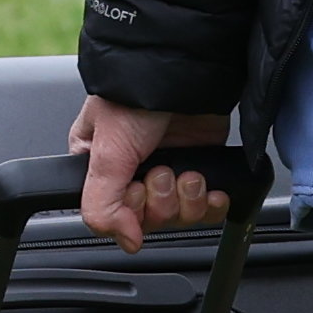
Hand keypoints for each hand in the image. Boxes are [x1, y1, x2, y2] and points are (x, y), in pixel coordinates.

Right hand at [77, 95, 230, 250]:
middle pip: (151, 220)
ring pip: (180, 216)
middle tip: (162, 171)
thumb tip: (126, 241)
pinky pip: (207, 207)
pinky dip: (211, 203)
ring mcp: (170, 170)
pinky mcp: (200, 166)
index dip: (132, 211)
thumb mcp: (107, 152)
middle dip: (162, 200)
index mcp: (101, 168)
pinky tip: (211, 189)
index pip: (114, 216)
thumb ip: (103, 204)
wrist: (185, 72)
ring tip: (187, 172)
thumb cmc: (136, 96)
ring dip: (187, 199)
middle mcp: (134, 172)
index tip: (136, 189)